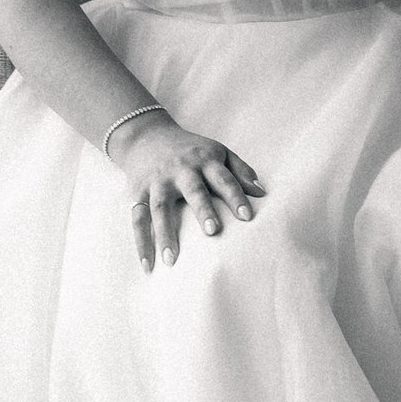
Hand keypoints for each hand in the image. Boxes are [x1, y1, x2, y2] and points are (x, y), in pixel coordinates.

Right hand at [105, 110, 264, 269]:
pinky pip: (138, 219)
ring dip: (165, 234)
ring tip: (172, 260)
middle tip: (213, 231)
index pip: (224, 179)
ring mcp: (157, 181)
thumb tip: (262, 193)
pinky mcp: (138, 192)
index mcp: (205, 160)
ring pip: (160, 208)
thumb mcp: (218, 152)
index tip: (248, 217)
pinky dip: (141, 242)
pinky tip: (148, 265)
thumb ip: (240, 171)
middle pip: (192, 190)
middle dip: (202, 209)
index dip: (236, 196)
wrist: (147, 136)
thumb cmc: (191, 151)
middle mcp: (181, 170)